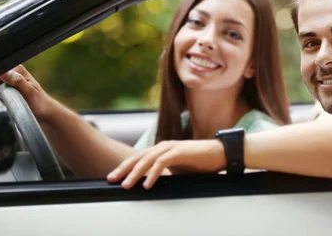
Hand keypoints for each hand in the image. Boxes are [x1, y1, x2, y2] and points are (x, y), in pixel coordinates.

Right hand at [0, 65, 56, 122]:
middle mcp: (12, 73)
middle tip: (3, 100)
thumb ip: (17, 81)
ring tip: (5, 102)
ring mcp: (9, 81)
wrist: (43, 113)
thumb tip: (4, 72)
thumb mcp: (29, 92)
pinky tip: (4, 103)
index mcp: (17, 69)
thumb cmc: (39, 103)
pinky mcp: (7, 89)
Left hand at [107, 140, 225, 189]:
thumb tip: (152, 184)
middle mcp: (163, 146)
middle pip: (138, 157)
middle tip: (111, 179)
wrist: (220, 154)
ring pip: (147, 160)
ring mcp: (171, 147)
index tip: (113, 178)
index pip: (139, 158)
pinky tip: (147, 184)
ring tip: (127, 185)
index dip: (125, 167)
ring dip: (135, 173)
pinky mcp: (179, 151)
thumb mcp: (179, 170)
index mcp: (162, 150)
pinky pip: (162, 162)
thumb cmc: (201, 163)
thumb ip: (166, 173)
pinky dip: (153, 173)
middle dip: (123, 168)